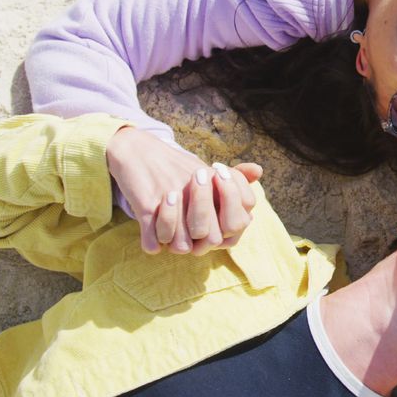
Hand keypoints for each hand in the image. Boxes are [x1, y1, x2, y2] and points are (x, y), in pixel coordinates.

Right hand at [106, 127, 259, 253]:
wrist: (137, 149)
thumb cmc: (177, 166)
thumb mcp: (207, 170)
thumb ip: (236, 178)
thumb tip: (258, 170)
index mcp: (216, 183)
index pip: (238, 222)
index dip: (225, 230)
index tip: (210, 220)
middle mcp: (197, 190)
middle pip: (212, 238)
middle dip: (200, 240)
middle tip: (188, 228)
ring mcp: (171, 198)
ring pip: (182, 247)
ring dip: (175, 243)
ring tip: (170, 232)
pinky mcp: (146, 205)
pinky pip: (154, 243)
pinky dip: (153, 242)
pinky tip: (152, 233)